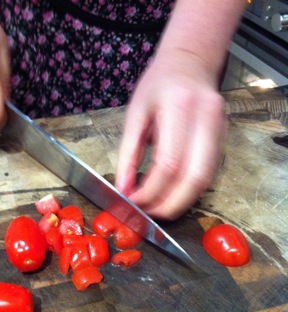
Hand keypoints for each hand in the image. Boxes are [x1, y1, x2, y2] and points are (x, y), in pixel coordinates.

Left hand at [115, 51, 225, 219]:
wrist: (190, 62)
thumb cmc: (157, 85)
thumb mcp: (135, 114)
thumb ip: (128, 154)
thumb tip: (123, 190)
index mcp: (179, 106)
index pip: (168, 163)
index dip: (151, 190)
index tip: (134, 202)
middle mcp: (206, 118)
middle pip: (194, 177)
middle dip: (171, 204)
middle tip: (150, 215)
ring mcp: (220, 129)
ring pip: (206, 179)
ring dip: (182, 201)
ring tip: (159, 209)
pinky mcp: (223, 138)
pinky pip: (209, 173)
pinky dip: (190, 190)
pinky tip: (173, 194)